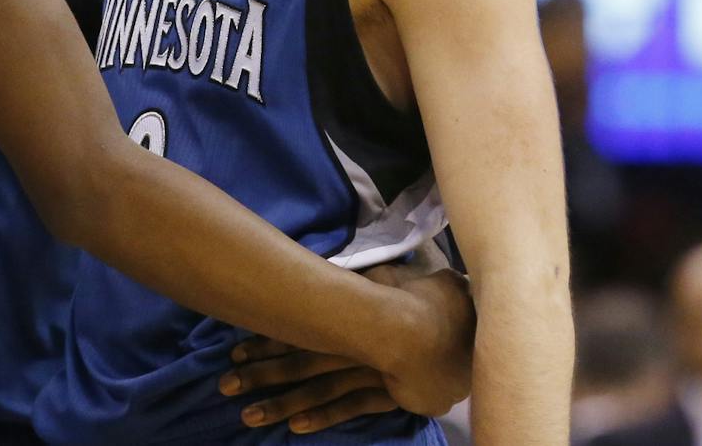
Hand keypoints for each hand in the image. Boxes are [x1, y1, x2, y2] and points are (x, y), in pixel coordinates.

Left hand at [220, 260, 474, 429]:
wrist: (475, 324)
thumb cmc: (435, 295)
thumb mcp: (392, 276)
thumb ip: (364, 278)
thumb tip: (335, 272)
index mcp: (349, 316)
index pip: (299, 330)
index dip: (266, 339)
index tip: (234, 347)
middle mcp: (354, 344)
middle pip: (300, 360)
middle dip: (262, 373)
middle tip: (225, 383)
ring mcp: (373, 373)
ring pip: (318, 388)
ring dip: (281, 401)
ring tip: (247, 414)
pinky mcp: (393, 396)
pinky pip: (353, 407)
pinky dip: (324, 417)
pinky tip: (295, 429)